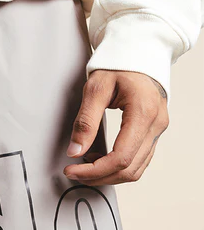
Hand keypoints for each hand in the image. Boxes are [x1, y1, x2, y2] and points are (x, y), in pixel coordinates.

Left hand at [63, 69, 168, 185]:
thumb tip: (74, 151)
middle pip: (129, 169)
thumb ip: (85, 121)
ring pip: (136, 169)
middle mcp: (157, 125)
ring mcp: (158, 130)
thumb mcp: (95, 89)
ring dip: (108, 175)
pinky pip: (139, 159)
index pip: (121, 157)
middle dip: (99, 177)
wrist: (138, 52)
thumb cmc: (118, 65)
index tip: (72, 170)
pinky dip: (118, 167)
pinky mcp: (153, 131)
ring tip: (83, 168)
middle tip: (73, 173)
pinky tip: (98, 159)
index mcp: (144, 113)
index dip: (94, 170)